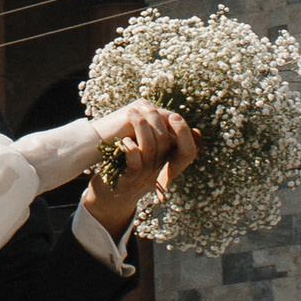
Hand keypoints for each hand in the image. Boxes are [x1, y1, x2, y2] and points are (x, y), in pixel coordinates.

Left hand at [83, 101, 196, 234]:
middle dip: (157, 120)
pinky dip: (131, 149)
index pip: (189, 151)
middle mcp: (159, 172)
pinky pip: (134, 164)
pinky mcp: (126, 180)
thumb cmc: (134, 168)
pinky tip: (125, 139)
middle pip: (167, 144)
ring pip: (150, 149)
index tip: (174, 116)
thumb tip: (189, 127)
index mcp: (169, 165)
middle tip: (147, 105)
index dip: (185, 134)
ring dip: (141, 127)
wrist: (110, 195)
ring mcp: (143, 177)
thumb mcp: (154, 157)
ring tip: (132, 113)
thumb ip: (167, 142)